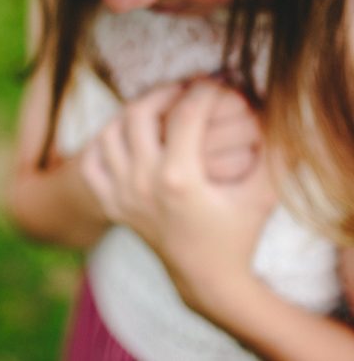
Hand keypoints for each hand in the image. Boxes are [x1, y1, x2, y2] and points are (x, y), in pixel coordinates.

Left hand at [81, 79, 275, 313]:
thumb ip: (274, 153)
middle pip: (140, 112)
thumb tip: (276, 112)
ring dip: (131, 112)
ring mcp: (122, 195)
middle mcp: (143, 184)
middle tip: (184, 89)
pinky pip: (91, 163)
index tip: (217, 85)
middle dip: (165, 91)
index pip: (187, 112)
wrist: (208, 282)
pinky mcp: (113, 205)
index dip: (205, 90)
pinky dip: (103, 144)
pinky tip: (126, 136)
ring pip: (109, 132)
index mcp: (179, 179)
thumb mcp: (262, 195)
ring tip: (156, 106)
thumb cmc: (238, 235)